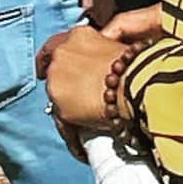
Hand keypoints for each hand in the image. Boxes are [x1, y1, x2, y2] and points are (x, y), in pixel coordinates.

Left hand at [38, 20, 148, 138]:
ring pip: (57, 98)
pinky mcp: (59, 107)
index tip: (44, 67)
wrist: (138, 86)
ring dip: (68, 108)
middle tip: (77, 97)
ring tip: (84, 122)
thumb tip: (100, 63)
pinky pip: (63, 125)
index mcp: (77, 36)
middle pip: (54, 72)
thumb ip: (100, 51)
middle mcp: (61, 55)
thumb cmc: (137, 66)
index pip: (54, 45)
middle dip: (63, 84)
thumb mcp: (118, 47)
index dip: (49, 58)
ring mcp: (56, 81)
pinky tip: (80, 148)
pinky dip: (72, 136)